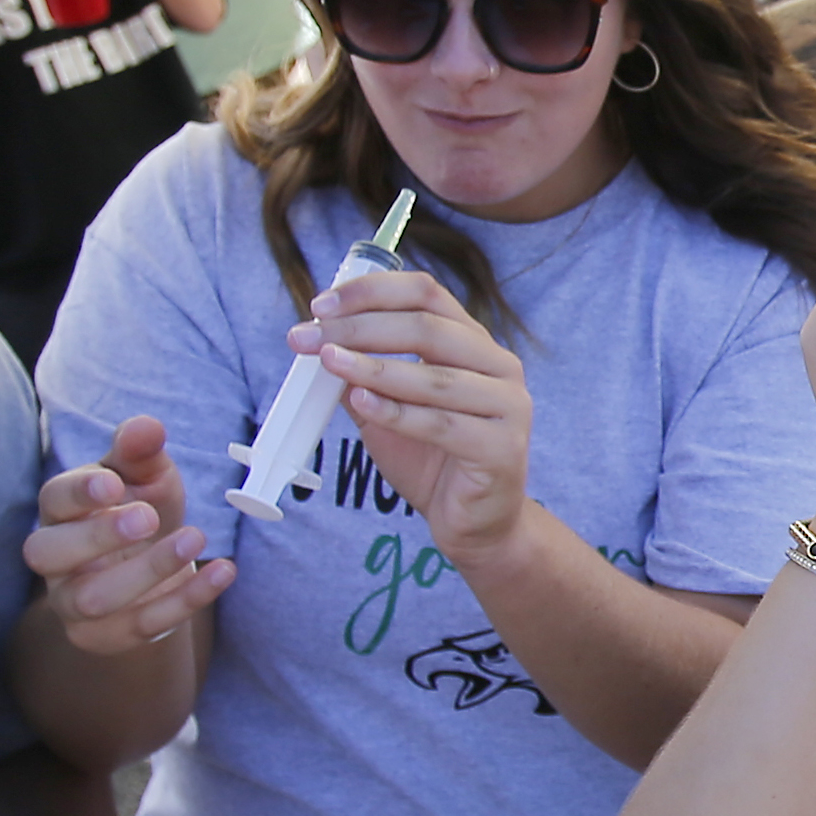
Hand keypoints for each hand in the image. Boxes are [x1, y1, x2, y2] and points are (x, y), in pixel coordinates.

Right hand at [29, 414, 227, 651]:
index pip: (52, 500)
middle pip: (47, 553)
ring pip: (94, 598)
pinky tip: (223, 571)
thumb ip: (141, 452)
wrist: (154, 579)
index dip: (78, 493)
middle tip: (148, 517)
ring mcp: (75, 604)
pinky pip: (142, 625)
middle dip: (97, 536)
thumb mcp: (147, 478)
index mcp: (61, 512)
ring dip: (148, 570)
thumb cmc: (142, 514)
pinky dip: (186, 599)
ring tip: (195, 538)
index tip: (114, 484)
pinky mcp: (108, 636)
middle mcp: (56, 561)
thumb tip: (146, 427)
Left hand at [302, 264, 534, 550]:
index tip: (320, 304)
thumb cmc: (433, 460)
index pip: (426, 293)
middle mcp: (499, 366)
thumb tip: (317, 340)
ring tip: (327, 362)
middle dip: (360, 328)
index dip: (371, 292)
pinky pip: (440, 424)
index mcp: (474, 343)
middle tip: (309, 338)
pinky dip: (395, 412)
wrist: (474, 524)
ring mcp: (507, 406)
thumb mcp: (388, 407)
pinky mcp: (501, 448)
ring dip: (372, 367)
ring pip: (433, 377)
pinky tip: (360, 402)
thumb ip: (364, 375)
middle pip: (428, 327)